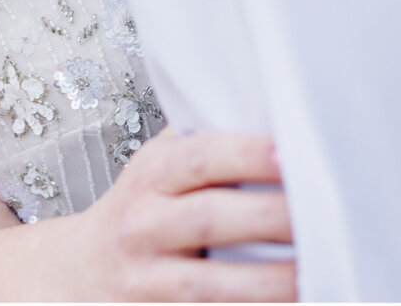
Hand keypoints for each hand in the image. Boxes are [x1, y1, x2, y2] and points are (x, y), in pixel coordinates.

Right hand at [54, 127, 295, 301]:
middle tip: (327, 214)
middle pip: (210, 219)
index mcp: (152, 174)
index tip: (295, 154)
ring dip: (269, 282)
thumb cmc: (141, 208)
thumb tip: (284, 114)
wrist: (72, 272)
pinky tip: (291, 305)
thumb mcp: (160, 163)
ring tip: (316, 273)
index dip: (249, 155)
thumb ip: (209, 139)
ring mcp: (144, 280)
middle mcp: (142, 225)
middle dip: (272, 217)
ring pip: (209, 285)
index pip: (202, 157)